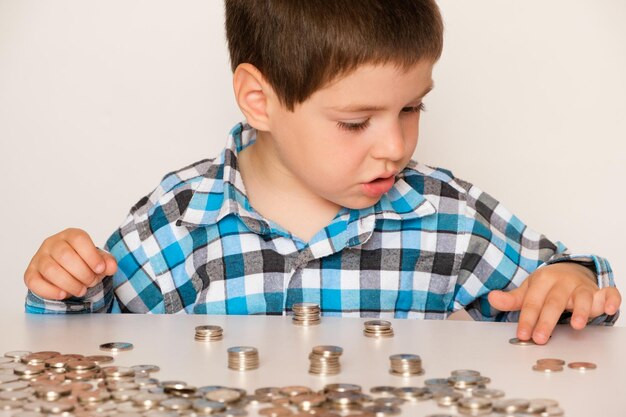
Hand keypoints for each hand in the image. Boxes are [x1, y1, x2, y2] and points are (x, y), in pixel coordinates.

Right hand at [24, 228, 116, 299]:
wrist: (66, 270)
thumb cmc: (83, 262)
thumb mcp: (98, 260)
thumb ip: (106, 262)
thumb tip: (110, 267)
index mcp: (70, 235)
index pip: (79, 239)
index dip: (91, 256)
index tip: (100, 269)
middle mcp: (52, 243)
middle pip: (65, 256)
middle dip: (82, 273)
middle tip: (91, 282)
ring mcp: (39, 258)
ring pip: (50, 270)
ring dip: (69, 284)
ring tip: (81, 290)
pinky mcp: (30, 273)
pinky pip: (35, 282)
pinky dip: (50, 291)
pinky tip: (63, 294)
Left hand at [487, 262, 620, 343]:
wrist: (570, 270)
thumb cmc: (547, 285)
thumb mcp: (528, 290)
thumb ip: (512, 299)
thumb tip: (491, 299)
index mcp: (542, 281)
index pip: (532, 302)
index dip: (527, 319)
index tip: (522, 335)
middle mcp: (562, 282)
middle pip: (553, 302)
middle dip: (546, 320)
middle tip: (541, 338)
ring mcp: (582, 286)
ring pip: (582, 297)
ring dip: (580, 310)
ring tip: (576, 325)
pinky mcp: (599, 291)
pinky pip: (608, 293)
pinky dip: (610, 300)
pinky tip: (608, 309)